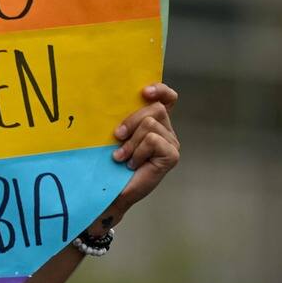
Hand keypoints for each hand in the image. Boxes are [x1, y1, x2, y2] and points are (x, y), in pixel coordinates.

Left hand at [93, 83, 179, 232]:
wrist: (110, 192)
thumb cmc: (110, 164)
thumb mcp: (116, 137)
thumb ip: (125, 119)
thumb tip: (114, 100)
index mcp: (155, 124)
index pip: (167, 98)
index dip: (160, 90)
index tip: (144, 92)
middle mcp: (167, 132)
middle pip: (155, 109)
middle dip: (131, 121)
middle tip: (117, 137)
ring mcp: (171, 144)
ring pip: (151, 124)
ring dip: (131, 141)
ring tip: (122, 157)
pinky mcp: (171, 155)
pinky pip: (152, 140)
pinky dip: (137, 151)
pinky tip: (132, 164)